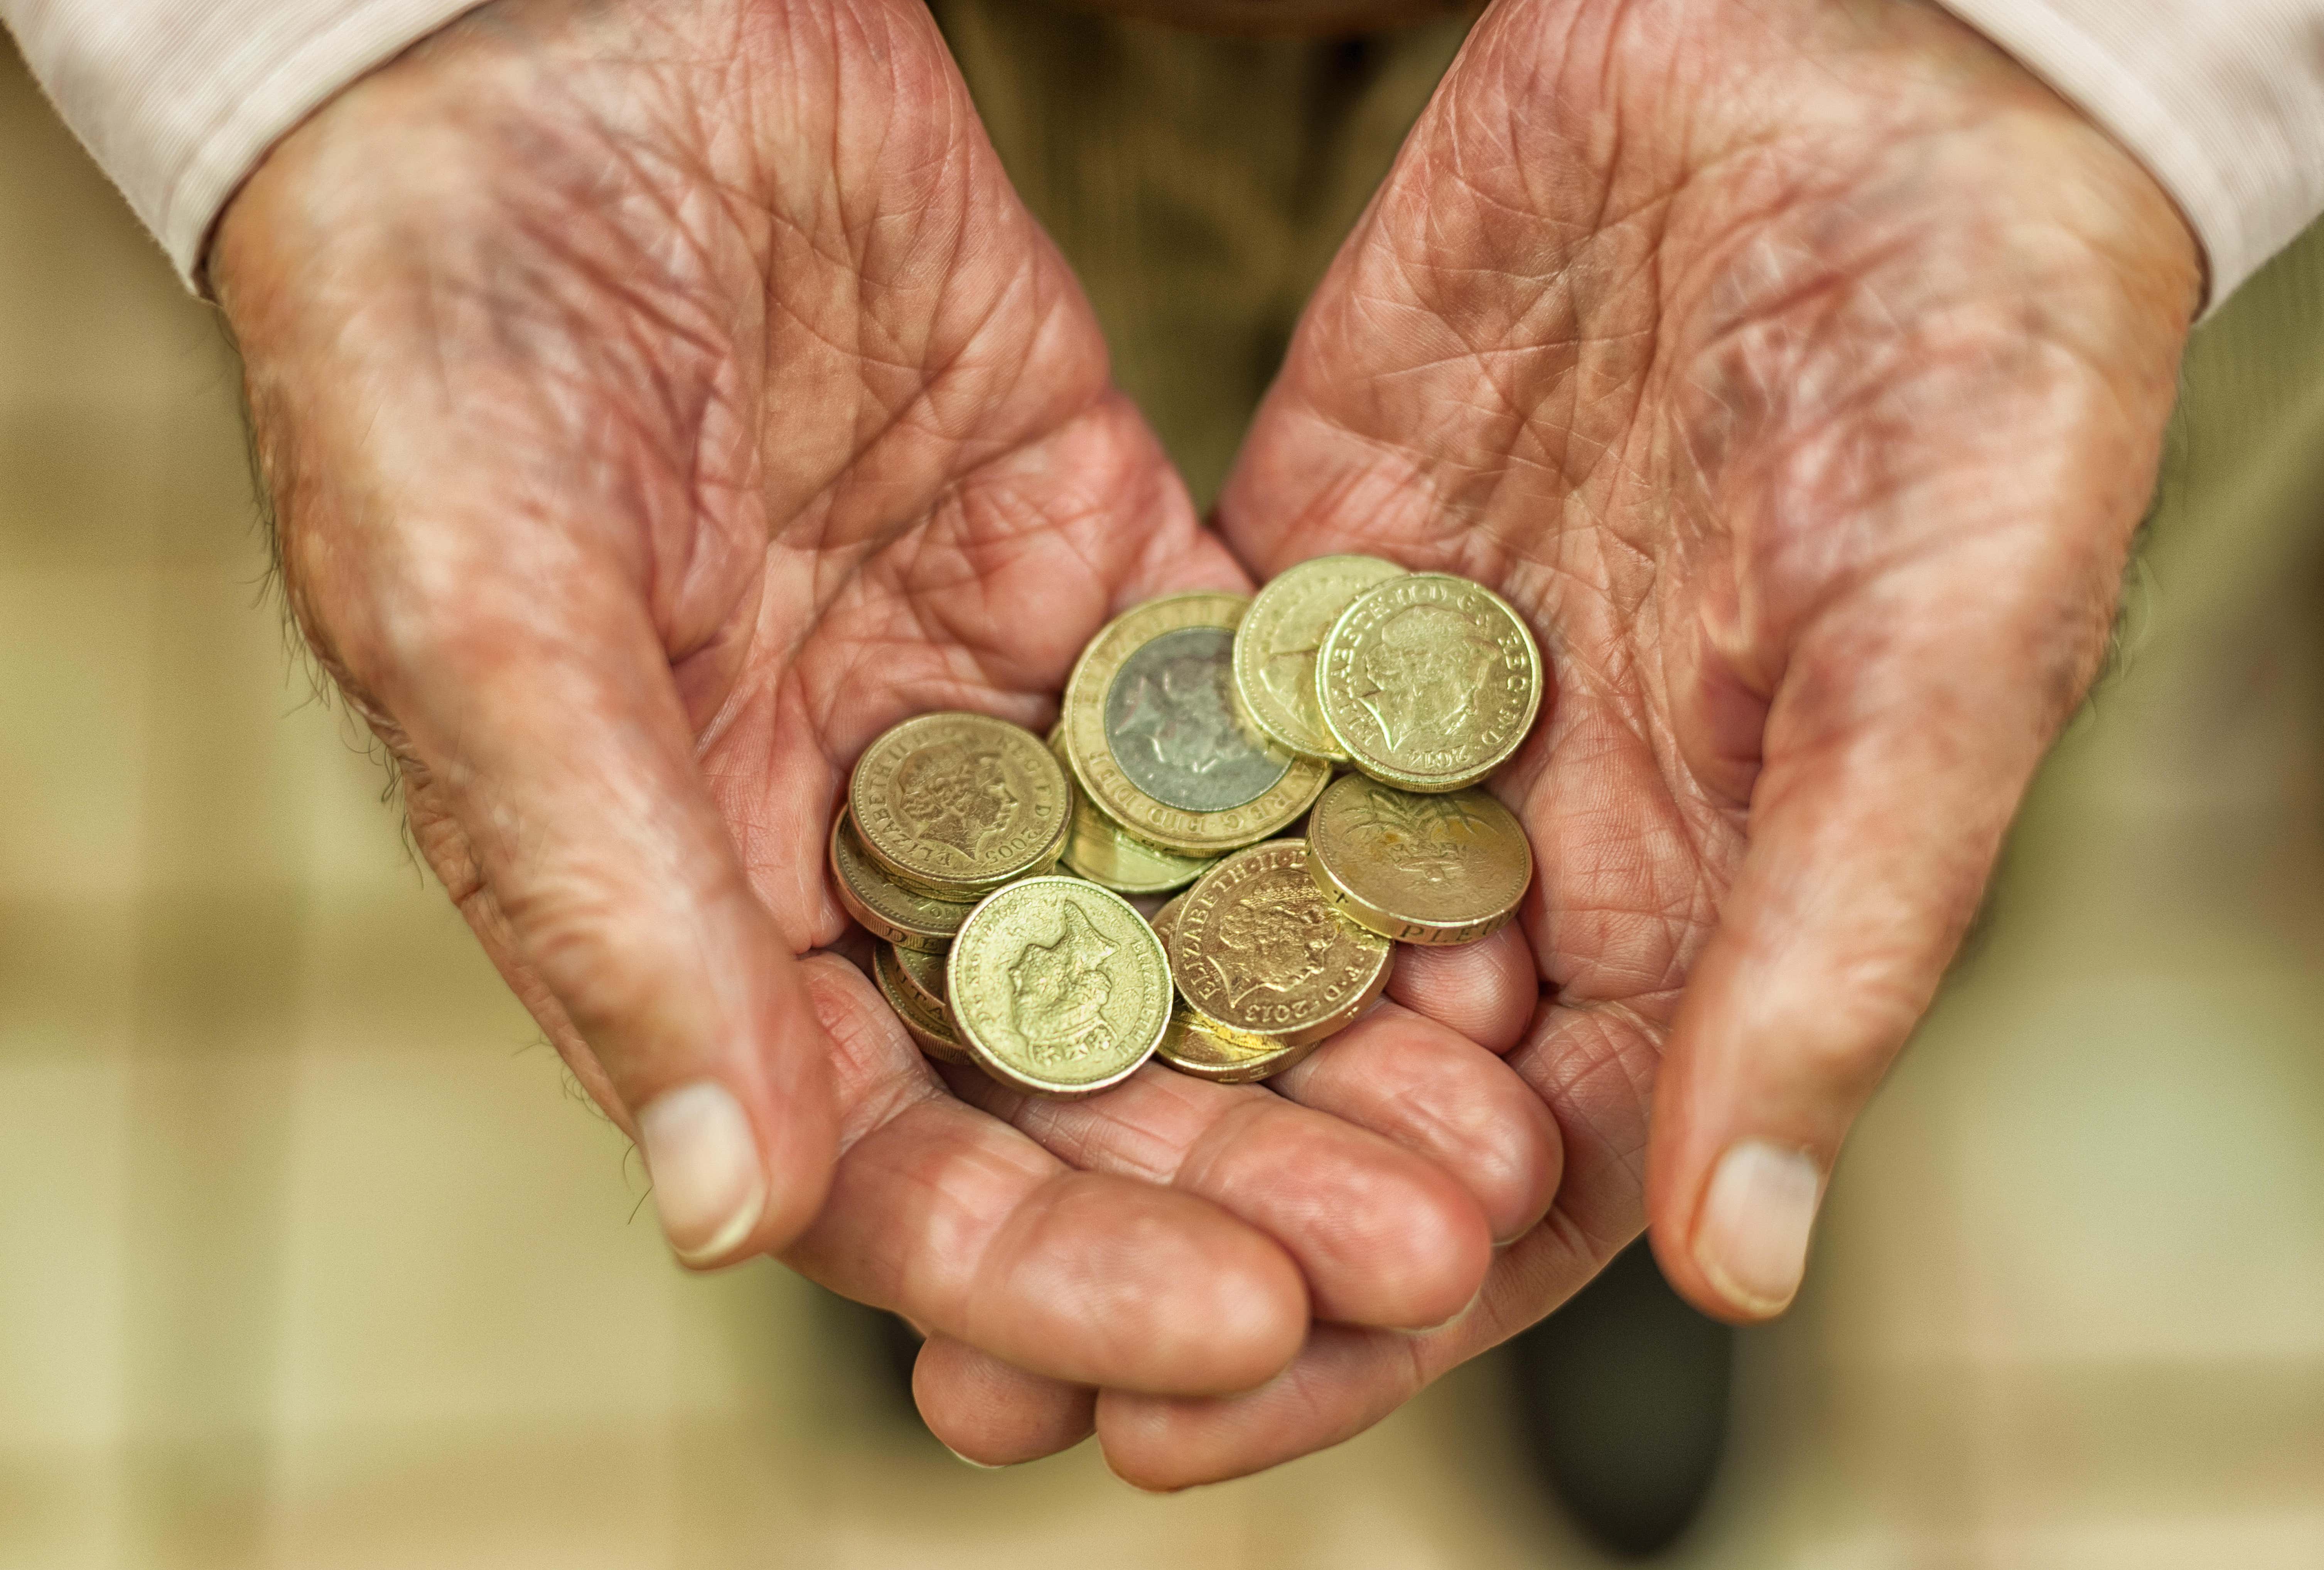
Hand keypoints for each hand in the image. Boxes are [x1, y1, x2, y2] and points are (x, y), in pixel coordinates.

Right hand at [216, 0, 1557, 1416]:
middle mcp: (857, 839)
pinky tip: (1484, 904)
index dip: (1057, 1267)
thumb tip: (721, 1206)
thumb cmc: (438, 339)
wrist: (548, 56)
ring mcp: (991, 702)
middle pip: (1078, 1073)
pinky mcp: (1097, 553)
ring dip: (1340, 1033)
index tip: (1243, 1330)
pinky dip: (1359, 811)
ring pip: (1191, 919)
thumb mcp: (482, 615)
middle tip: (1440, 1247)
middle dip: (1251, 1177)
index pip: (885, 1164)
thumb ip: (605, 899)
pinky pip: (1249, 717)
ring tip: (1504, 1122)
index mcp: (689, 905)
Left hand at [918, 0, 2198, 1480]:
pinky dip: (1064, 842)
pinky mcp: (1307, 574)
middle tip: (966, 1386)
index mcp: (1702, 911)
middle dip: (1163, 1239)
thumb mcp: (1941, 651)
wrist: (1868, 72)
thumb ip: (1832, 944)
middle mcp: (1536, 844)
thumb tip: (1741, 1268)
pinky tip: (919, 939)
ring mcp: (1405, 713)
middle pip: (1331, 1098)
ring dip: (1074, 1078)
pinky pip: (1165, 738)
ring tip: (891, 1210)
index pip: (1516, 1190)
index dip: (1358, 1328)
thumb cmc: (1982, 366)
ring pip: (1220, 941)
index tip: (1171, 1435)